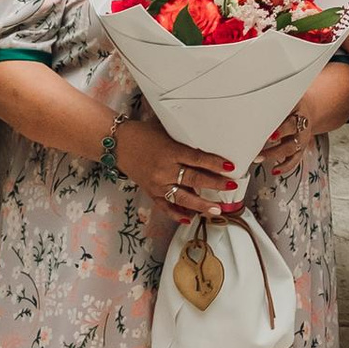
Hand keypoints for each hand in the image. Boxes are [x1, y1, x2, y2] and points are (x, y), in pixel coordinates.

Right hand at [113, 111, 239, 220]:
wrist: (117, 144)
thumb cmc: (143, 132)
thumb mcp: (165, 129)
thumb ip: (183, 136)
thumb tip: (206, 135)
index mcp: (170, 151)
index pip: (197, 159)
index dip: (215, 164)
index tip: (230, 167)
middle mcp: (164, 170)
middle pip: (194, 179)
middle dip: (215, 184)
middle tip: (231, 187)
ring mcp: (157, 184)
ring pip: (182, 198)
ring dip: (200, 205)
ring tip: (216, 210)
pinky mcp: (150, 192)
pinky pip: (165, 206)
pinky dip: (176, 214)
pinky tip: (189, 219)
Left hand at [258, 59, 348, 178]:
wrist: (308, 107)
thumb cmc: (290, 100)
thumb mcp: (286, 94)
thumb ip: (272, 94)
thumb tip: (248, 84)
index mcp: (299, 108)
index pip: (292, 119)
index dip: (281, 128)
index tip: (269, 134)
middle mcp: (303, 123)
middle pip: (293, 134)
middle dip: (277, 143)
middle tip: (260, 149)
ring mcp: (302, 137)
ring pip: (292, 149)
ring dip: (276, 155)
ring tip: (259, 158)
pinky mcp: (301, 147)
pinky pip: (296, 160)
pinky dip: (285, 166)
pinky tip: (274, 169)